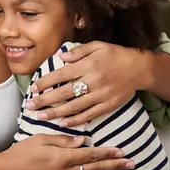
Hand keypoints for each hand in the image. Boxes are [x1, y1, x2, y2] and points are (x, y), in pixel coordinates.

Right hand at [0, 134, 133, 169]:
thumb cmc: (20, 153)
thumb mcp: (40, 140)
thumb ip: (62, 140)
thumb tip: (81, 140)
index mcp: (61, 158)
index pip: (90, 155)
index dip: (106, 153)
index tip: (120, 151)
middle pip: (95, 169)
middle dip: (114, 166)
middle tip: (130, 164)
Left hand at [27, 41, 154, 126]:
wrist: (139, 68)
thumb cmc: (116, 55)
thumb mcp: (97, 46)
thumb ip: (78, 51)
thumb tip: (61, 57)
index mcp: (88, 65)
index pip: (62, 75)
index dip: (46, 82)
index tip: (33, 88)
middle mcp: (93, 81)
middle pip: (64, 93)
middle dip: (45, 100)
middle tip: (31, 106)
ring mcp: (100, 95)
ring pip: (74, 107)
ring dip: (56, 113)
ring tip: (41, 117)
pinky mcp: (108, 105)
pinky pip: (89, 115)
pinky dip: (75, 120)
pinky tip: (63, 124)